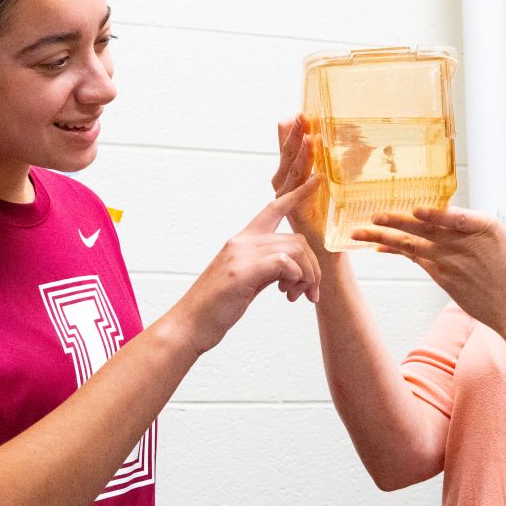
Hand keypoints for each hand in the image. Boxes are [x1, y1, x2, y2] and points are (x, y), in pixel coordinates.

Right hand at [179, 176, 322, 354]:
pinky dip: (295, 278)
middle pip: (296, 239)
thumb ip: (267, 268)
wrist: (188, 326)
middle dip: (313, 267)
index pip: (273, 209)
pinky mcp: (242, 272)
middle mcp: (241, 242)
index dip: (297, 193)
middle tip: (309, 292)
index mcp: (242, 241)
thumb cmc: (216, 307)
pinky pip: (284, 262)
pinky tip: (288, 293)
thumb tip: (289, 269)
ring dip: (307, 276)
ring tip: (298, 296)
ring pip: (295, 249)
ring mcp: (240, 255)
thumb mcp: (246, 281)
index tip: (316, 179)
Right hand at [272, 115, 329, 252]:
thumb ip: (331, 161)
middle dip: (295, 135)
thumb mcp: (327, 182)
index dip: (291, 132)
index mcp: (287, 176)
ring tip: (311, 138)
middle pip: (287, 156)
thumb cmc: (326, 216)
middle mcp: (282, 187)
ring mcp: (285, 201)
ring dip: (303, 155)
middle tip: (302, 116)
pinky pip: (301, 197)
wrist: (323, 252)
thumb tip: (351, 135)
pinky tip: (320, 176)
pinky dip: (310, 185)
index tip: (296, 113)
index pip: (287, 149)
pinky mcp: (295, 215)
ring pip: (293, 173)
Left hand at [351, 206, 505, 346]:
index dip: (429, 214)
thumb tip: (446, 215)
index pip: (449, 215)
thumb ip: (473, 225)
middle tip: (371, 214)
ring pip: (412, 245)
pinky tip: (382, 247)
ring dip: (385, 236)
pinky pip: (416, 261)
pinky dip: (398, 252)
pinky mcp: (444, 280)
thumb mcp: (504, 238)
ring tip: (363, 231)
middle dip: (393, 220)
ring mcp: (451, 263)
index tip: (412, 209)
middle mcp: (463, 244)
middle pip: (422, 228)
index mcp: (483, 226)